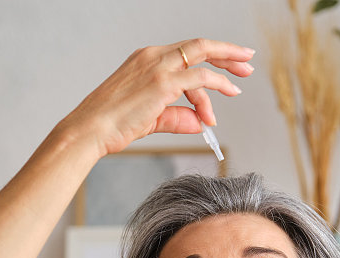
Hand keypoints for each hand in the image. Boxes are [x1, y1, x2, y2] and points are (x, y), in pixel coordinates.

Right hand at [58, 38, 254, 156]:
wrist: (91, 129)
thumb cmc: (113, 125)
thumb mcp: (150, 118)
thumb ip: (176, 117)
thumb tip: (199, 123)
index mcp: (146, 59)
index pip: (186, 51)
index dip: (212, 58)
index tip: (230, 66)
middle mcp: (153, 56)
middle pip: (200, 45)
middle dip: (228, 53)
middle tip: (248, 62)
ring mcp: (158, 66)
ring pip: (203, 57)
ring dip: (225, 72)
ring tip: (237, 89)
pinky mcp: (163, 82)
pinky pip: (200, 80)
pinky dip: (214, 91)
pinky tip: (215, 109)